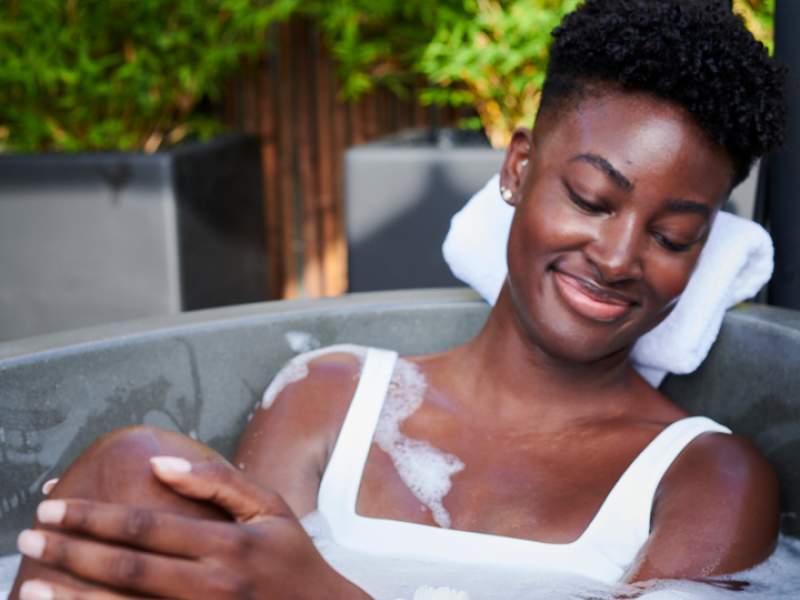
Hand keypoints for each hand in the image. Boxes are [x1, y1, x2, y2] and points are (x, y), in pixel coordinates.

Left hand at [17, 456, 370, 598]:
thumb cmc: (292, 558)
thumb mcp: (270, 509)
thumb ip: (218, 482)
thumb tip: (161, 462)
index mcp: (226, 545)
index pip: (145, 526)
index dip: (94, 515)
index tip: (53, 505)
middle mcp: (211, 585)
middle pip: (126, 568)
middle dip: (71, 550)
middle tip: (28, 535)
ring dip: (73, 597)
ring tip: (30, 584)